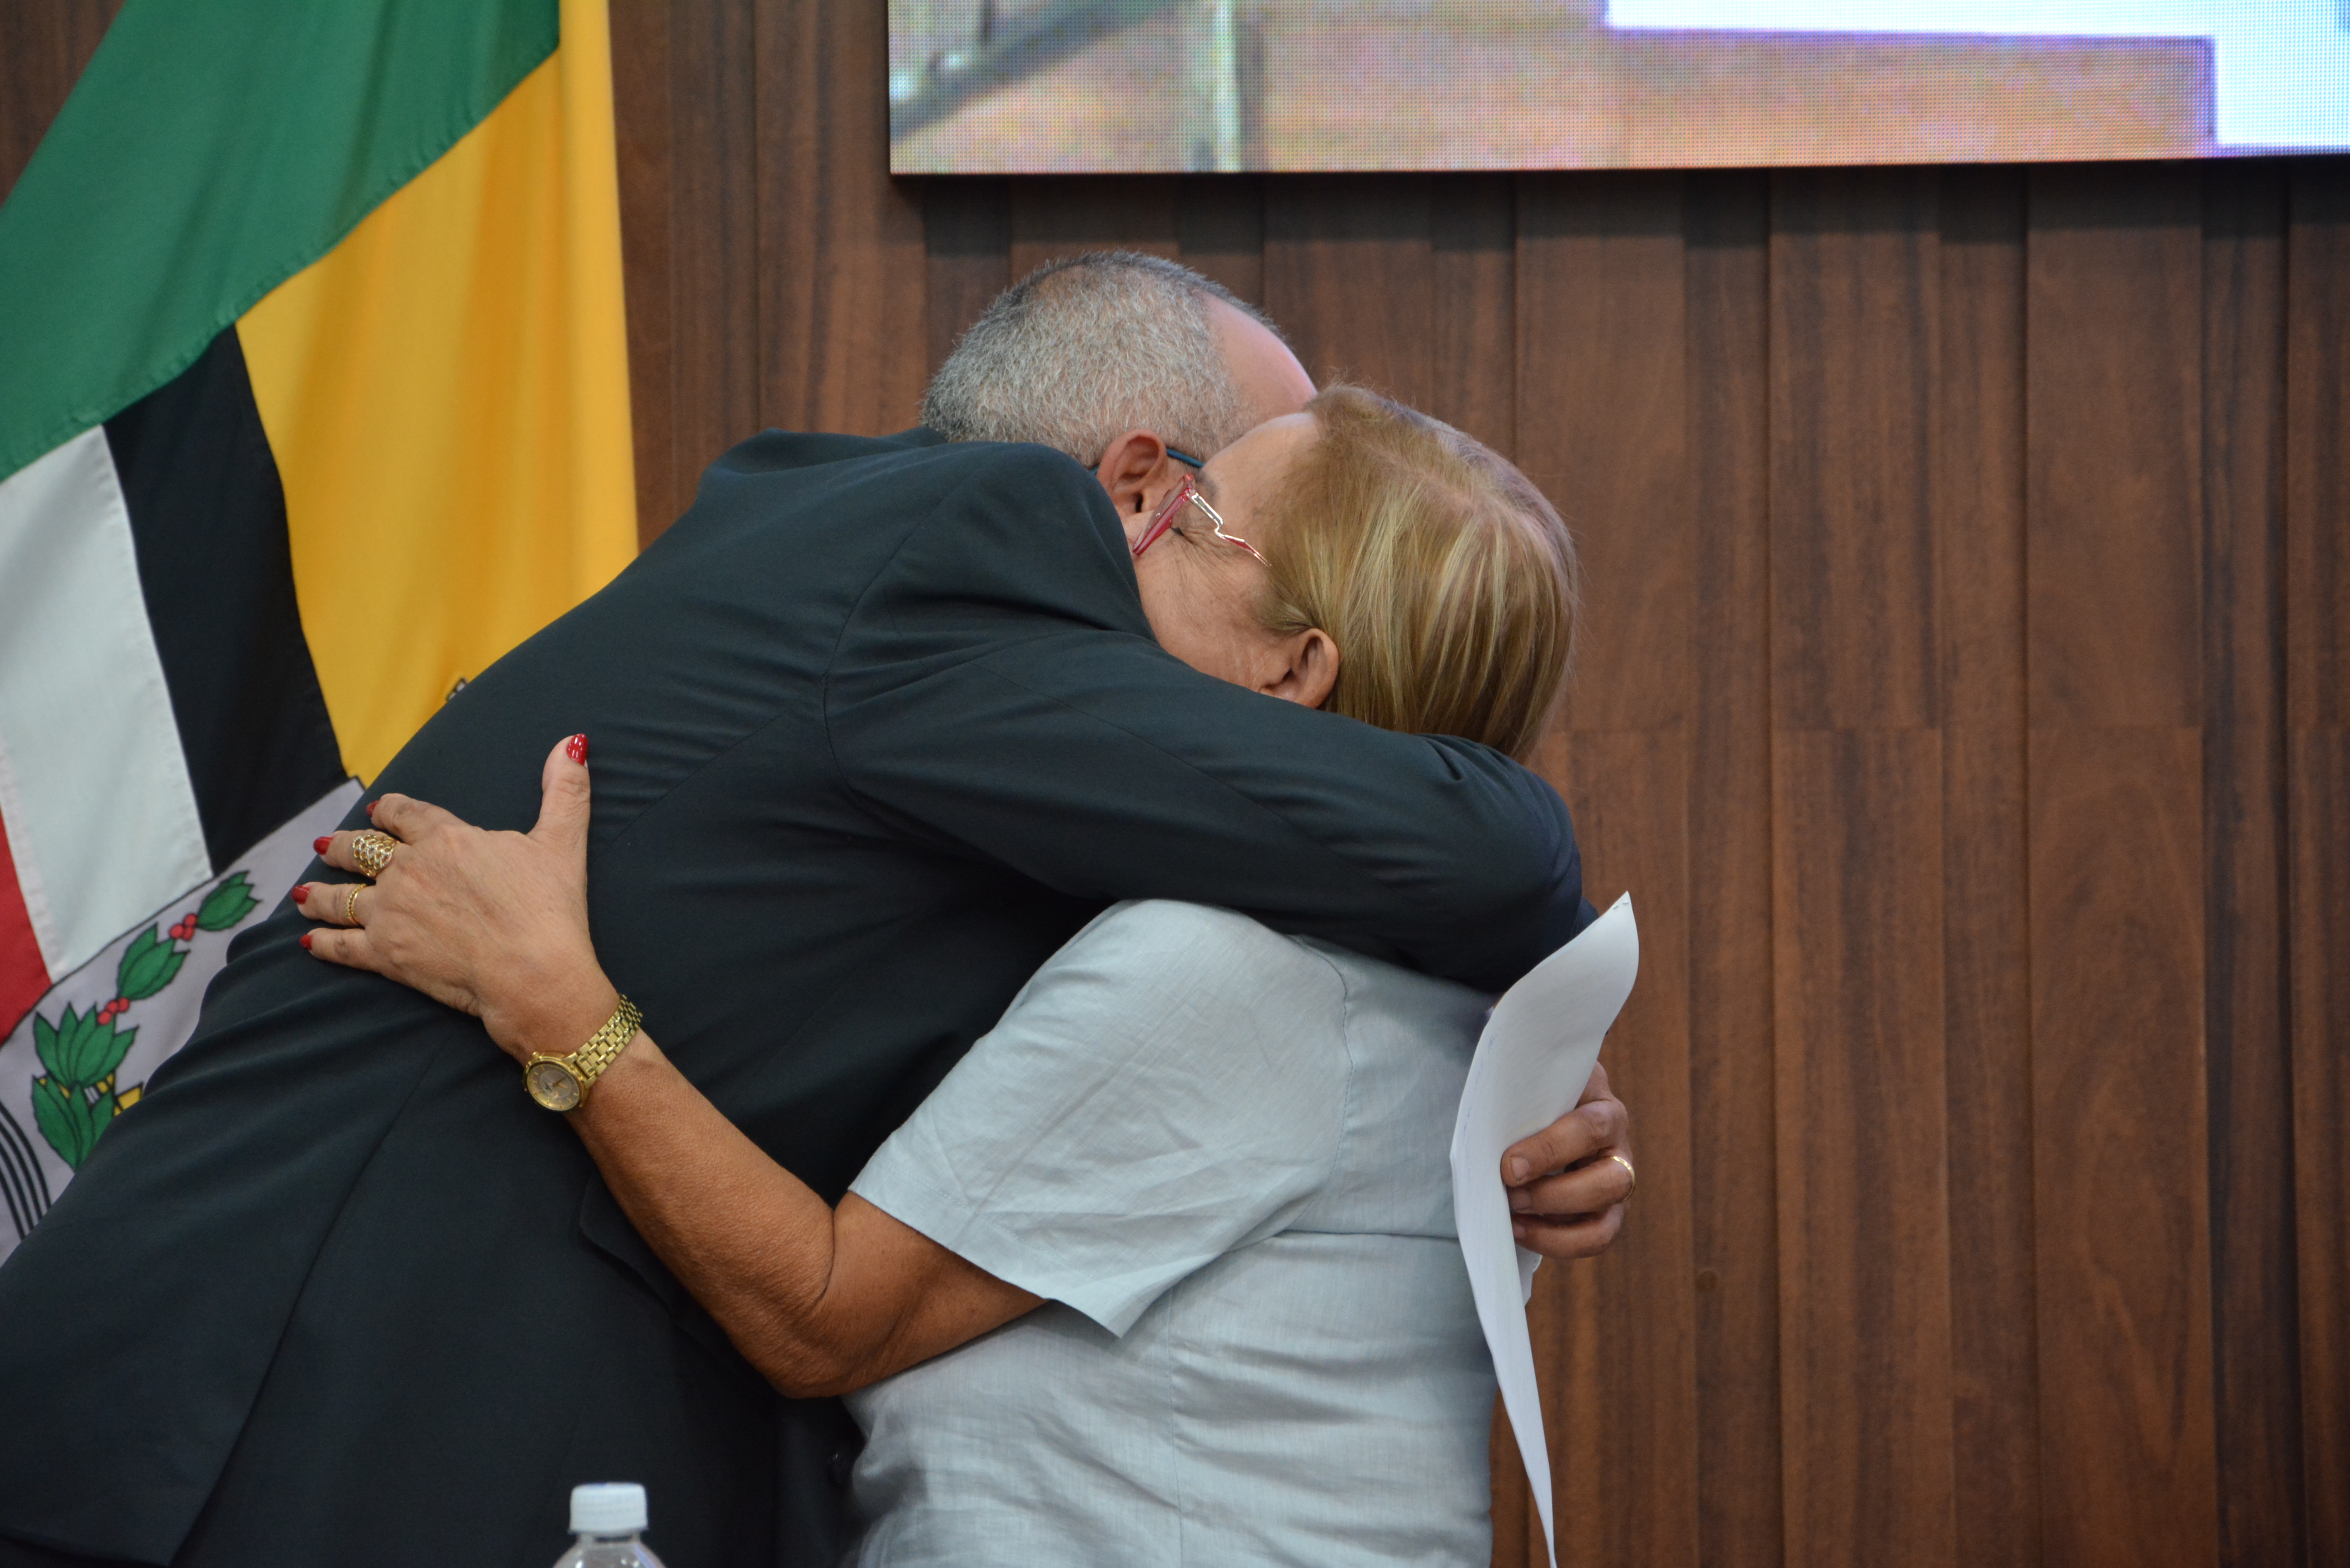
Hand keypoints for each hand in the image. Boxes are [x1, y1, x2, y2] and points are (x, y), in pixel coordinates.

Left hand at [298, 736, 615, 1061]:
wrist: (533, 974)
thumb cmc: (549, 910)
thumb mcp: (563, 842)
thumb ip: (564, 790)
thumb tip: (572, 742)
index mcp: (445, 838)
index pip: (403, 813)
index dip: (389, 810)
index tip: (379, 811)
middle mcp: (408, 869)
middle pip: (361, 851)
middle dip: (342, 848)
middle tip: (326, 848)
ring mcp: (391, 912)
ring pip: (340, 897)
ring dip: (319, 894)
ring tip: (304, 894)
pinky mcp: (384, 954)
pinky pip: (341, 946)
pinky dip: (322, 943)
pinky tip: (309, 942)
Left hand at [1501, 1059, 1632, 1259]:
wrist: (1543, 1106)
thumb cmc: (1535, 1096)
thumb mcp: (1533, 1087)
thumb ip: (1521, 1101)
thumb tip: (1489, 1133)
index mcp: (1604, 1109)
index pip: (1590, 1129)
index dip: (1550, 1151)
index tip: (1509, 1166)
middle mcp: (1618, 1150)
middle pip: (1612, 1183)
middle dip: (1555, 1196)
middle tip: (1511, 1196)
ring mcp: (1614, 1187)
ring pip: (1605, 1225)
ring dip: (1556, 1232)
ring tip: (1513, 1222)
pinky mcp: (1603, 1214)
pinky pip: (1591, 1241)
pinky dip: (1554, 1243)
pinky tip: (1519, 1231)